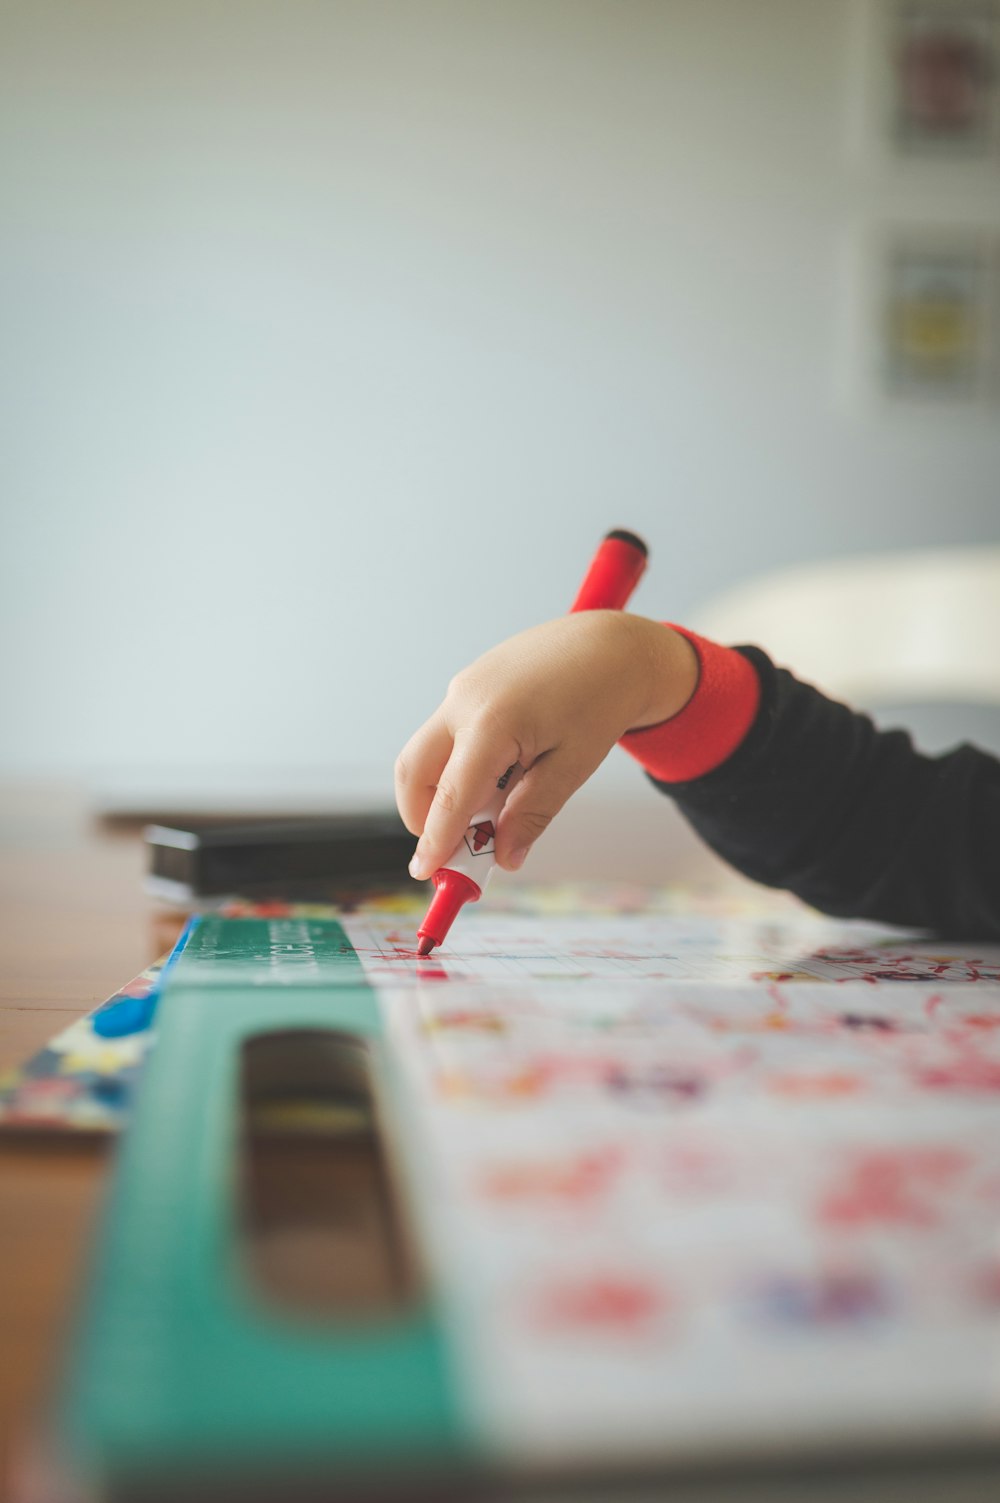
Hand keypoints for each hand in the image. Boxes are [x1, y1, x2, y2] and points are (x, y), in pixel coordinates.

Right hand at [395, 612, 697, 878]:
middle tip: (453, 847)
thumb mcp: (572, 766)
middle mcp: (464, 701)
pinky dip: (459, 764)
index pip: (451, 796)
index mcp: (493, 722)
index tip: (426, 873)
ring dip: (443, 790)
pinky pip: (447, 733)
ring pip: (426, 753)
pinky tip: (504, 771)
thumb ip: (532, 814)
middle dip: (421, 816)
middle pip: (413, 772)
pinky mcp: (467, 683)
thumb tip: (504, 857)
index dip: (435, 840)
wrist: (612, 644)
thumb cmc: (600, 701)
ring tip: (494, 805)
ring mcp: (461, 687)